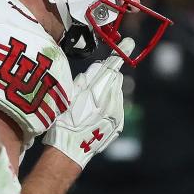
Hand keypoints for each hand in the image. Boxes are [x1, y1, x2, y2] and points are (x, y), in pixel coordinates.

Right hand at [41, 38, 131, 168]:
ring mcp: (117, 114)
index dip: (120, 53)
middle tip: (90, 83)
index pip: (112, 67)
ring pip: (116, 92)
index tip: (129, 42)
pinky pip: (117, 106)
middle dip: (106, 76)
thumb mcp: (69, 96)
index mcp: (98, 92)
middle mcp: (112, 102)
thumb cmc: (63, 121)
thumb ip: (86, 79)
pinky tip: (95, 114)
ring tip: (89, 104)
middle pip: (115, 78)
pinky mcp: (119, 124)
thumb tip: (100, 66)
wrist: (69, 151)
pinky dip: (109, 104)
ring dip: (107, 91)